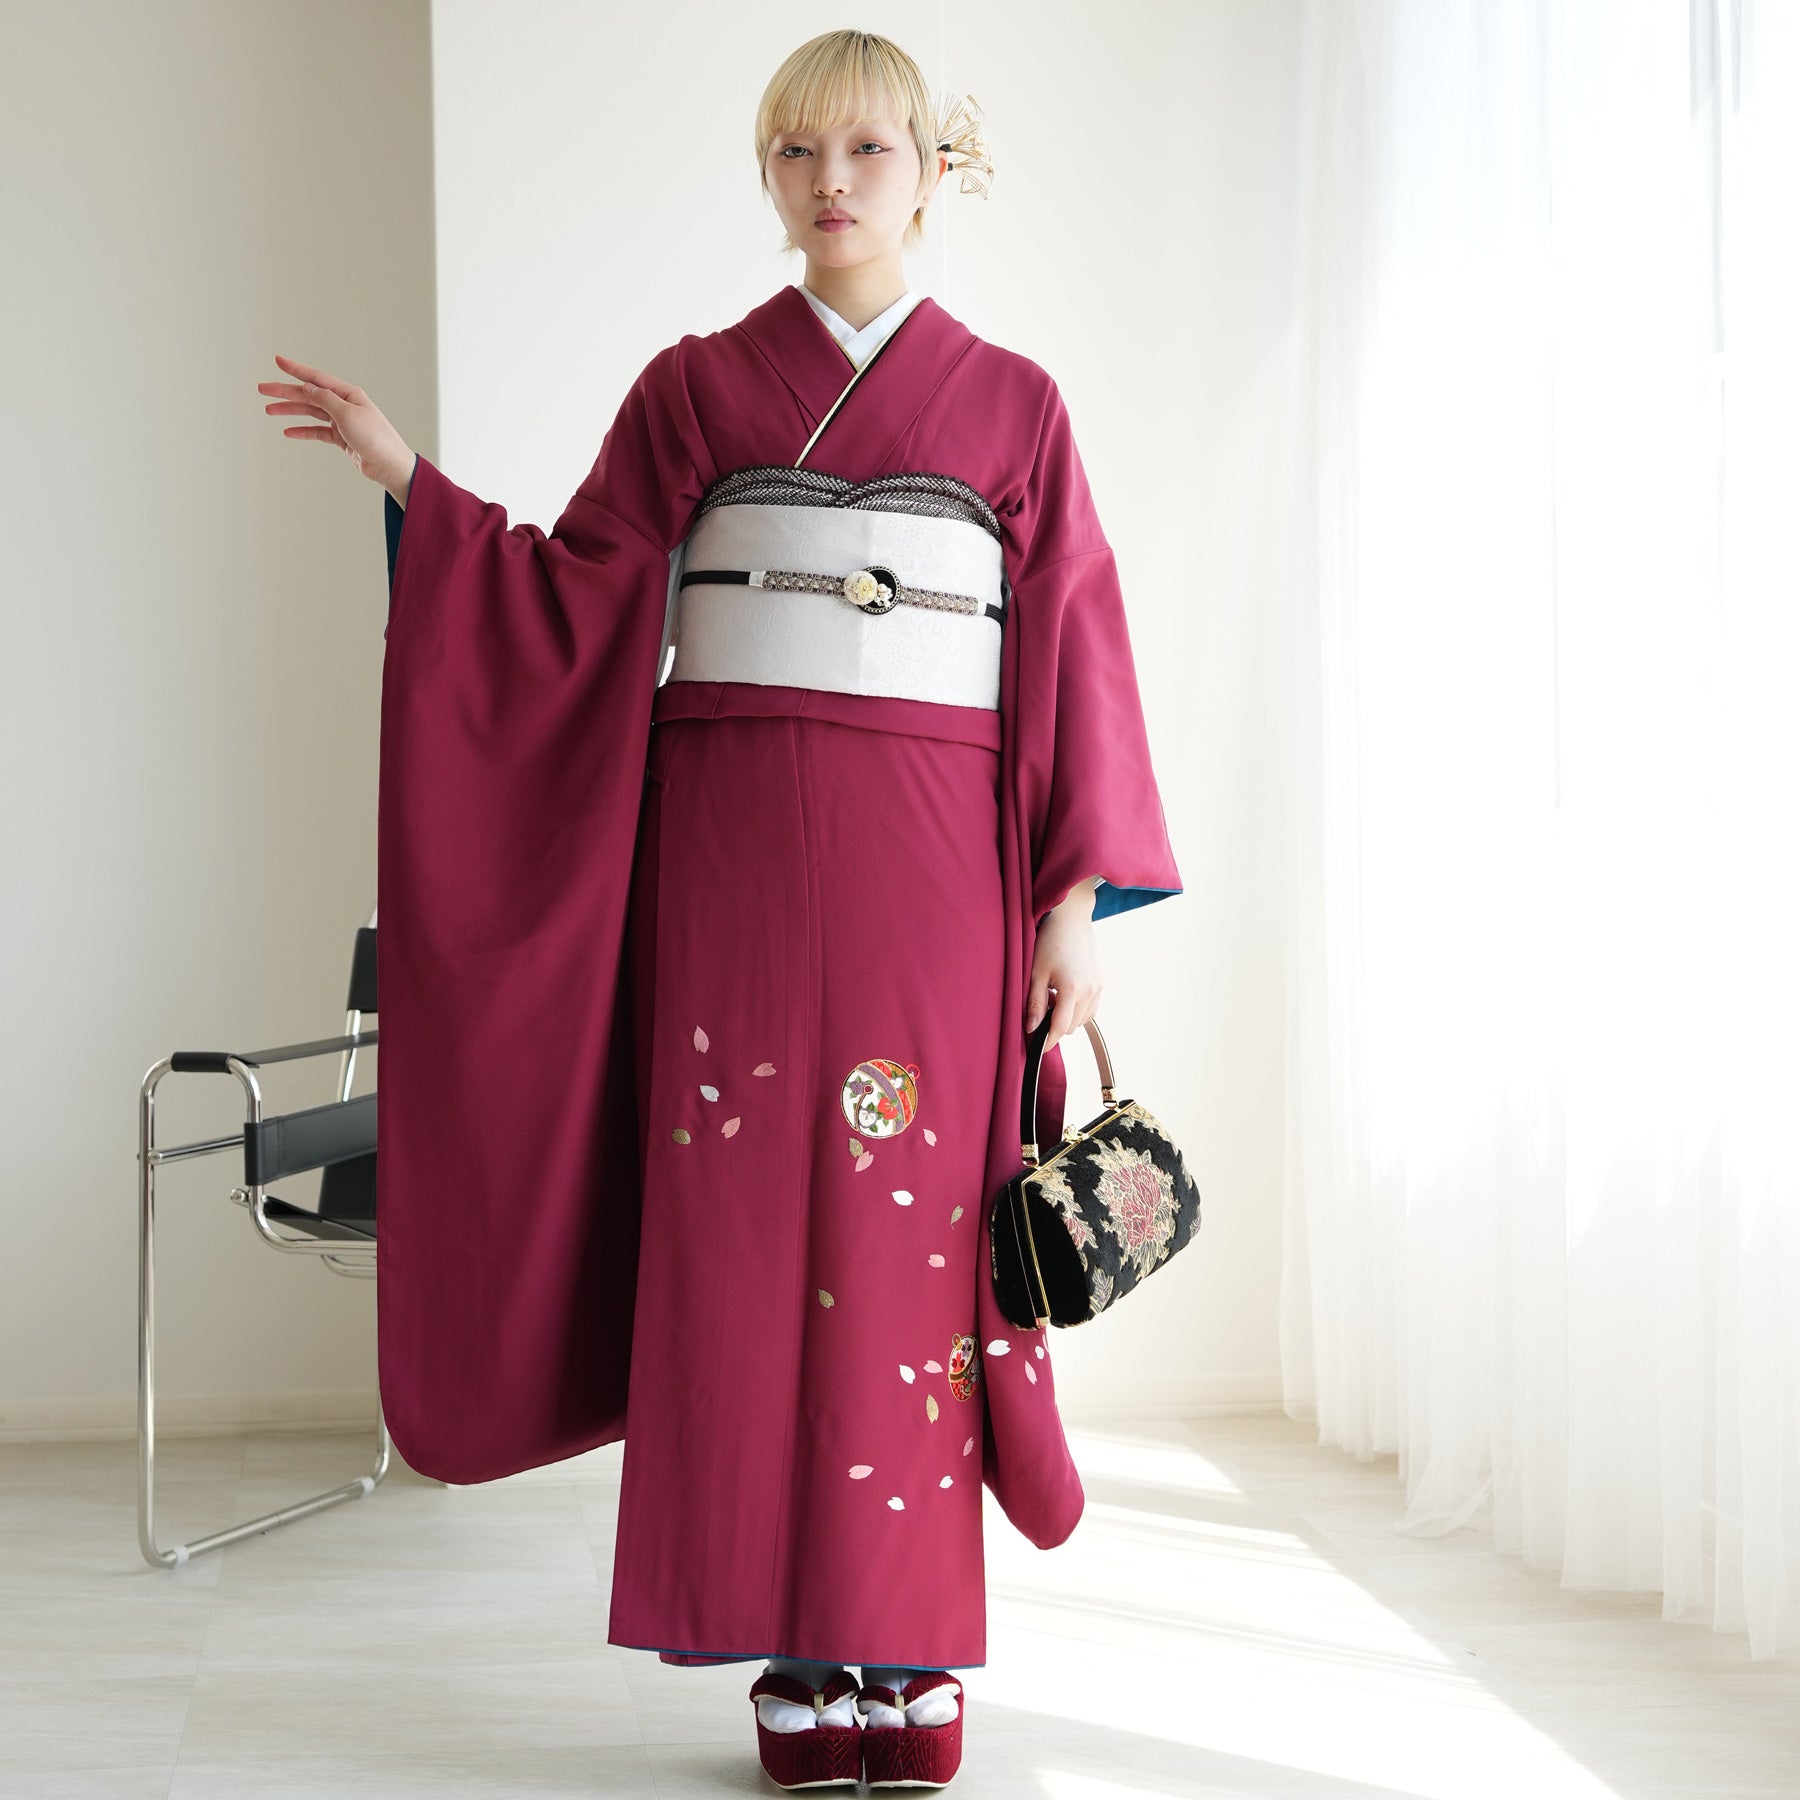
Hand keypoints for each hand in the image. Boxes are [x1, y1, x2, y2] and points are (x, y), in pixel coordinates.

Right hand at [258, 354, 414, 499]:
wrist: (389, 465)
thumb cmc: (375, 437)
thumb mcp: (347, 414)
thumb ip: (326, 399)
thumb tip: (308, 387)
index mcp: (348, 394)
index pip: (316, 378)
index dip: (296, 369)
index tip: (277, 360)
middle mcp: (344, 405)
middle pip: (309, 395)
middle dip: (285, 391)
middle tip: (263, 390)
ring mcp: (342, 421)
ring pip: (310, 412)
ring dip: (290, 411)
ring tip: (269, 411)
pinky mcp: (342, 438)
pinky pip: (317, 431)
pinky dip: (303, 431)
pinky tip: (288, 432)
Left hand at [1026, 877, 1102, 1051]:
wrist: (1071, 920)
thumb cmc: (1050, 942)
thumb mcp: (1035, 973)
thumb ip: (1034, 1003)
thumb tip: (1031, 1029)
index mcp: (1072, 989)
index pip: (1060, 1027)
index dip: (1048, 1040)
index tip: (1038, 1047)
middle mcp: (1090, 991)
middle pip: (1071, 1026)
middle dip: (1055, 1026)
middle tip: (1039, 1012)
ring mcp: (1098, 987)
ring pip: (1082, 1019)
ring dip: (1066, 1017)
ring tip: (1052, 998)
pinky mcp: (1101, 983)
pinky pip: (1090, 1009)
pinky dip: (1077, 1010)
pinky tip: (1065, 995)